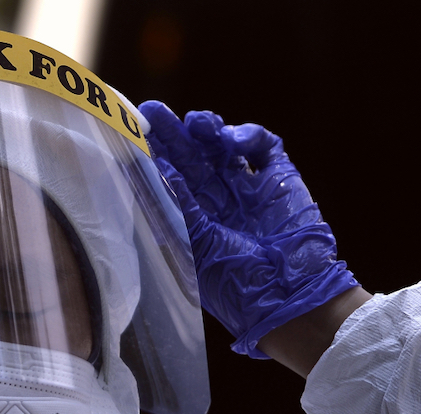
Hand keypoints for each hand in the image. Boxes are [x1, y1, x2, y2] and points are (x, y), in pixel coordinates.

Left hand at [138, 100, 357, 358]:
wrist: (289, 295)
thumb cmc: (236, 283)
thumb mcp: (197, 248)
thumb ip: (179, 208)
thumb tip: (158, 171)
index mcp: (192, 219)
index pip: (166, 180)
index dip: (151, 158)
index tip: (131, 137)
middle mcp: (217, 201)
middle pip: (189, 157)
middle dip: (170, 134)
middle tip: (152, 111)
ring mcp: (248, 188)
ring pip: (221, 147)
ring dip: (206, 129)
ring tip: (196, 124)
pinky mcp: (280, 179)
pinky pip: (263, 146)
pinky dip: (247, 136)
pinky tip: (231, 141)